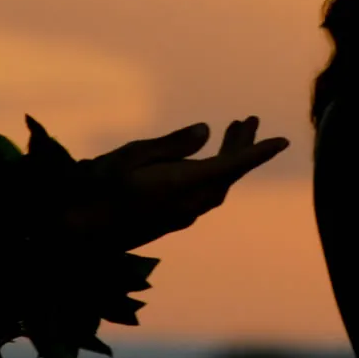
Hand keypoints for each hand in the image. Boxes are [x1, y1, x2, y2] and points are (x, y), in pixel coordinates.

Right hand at [67, 117, 290, 251]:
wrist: (75, 237)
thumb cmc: (95, 189)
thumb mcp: (131, 156)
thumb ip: (171, 145)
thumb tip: (205, 132)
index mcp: (181, 187)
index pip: (231, 167)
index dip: (258, 152)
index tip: (283, 140)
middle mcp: (187, 206)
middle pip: (227, 176)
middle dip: (241, 147)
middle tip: (247, 120)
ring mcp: (179, 218)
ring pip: (217, 188)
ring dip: (228, 161)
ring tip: (232, 132)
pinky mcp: (169, 223)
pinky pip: (204, 197)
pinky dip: (214, 174)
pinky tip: (204, 162)